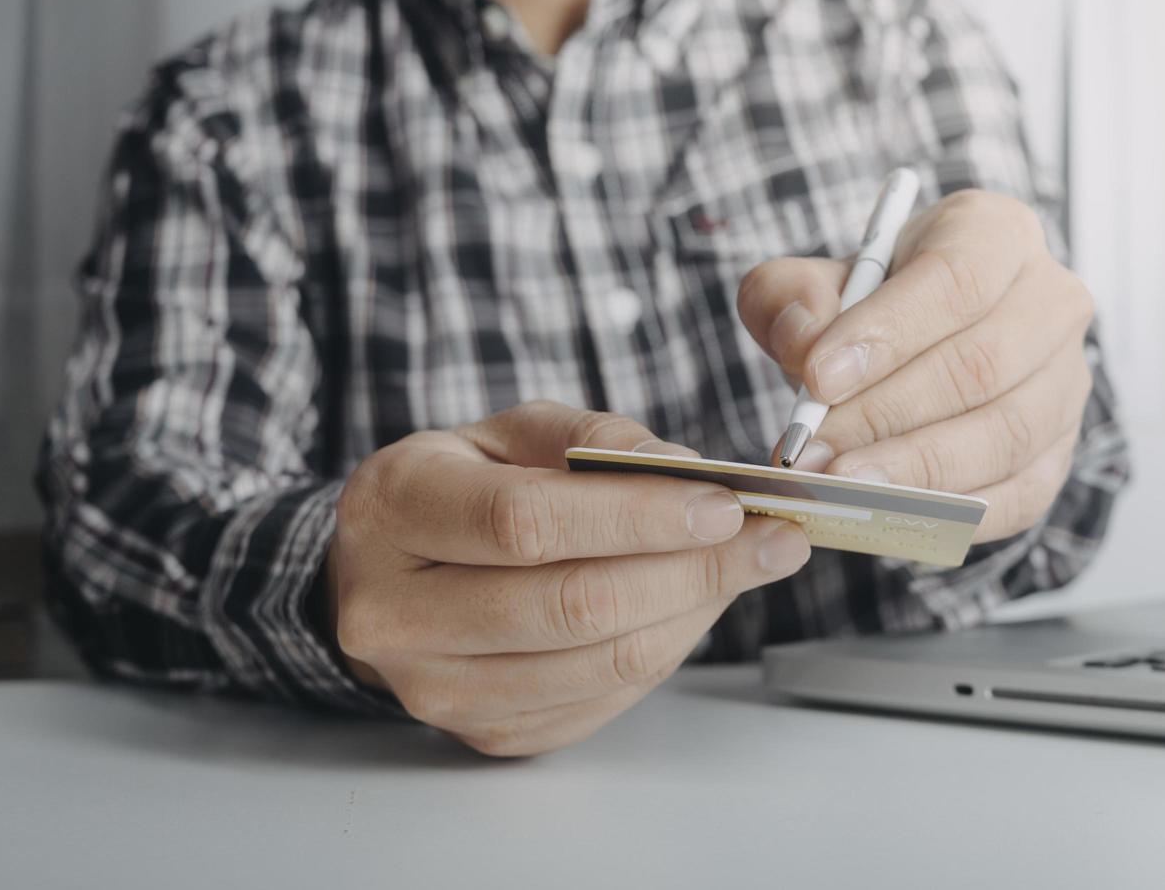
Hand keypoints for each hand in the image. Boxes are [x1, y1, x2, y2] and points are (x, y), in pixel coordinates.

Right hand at [325, 401, 811, 755]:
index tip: (725, 504)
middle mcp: (395, 613)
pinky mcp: (484, 733)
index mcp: (393, 509)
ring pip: (597, 663)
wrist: (392, 572)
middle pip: (570, 605)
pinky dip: (668, 648)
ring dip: (695, 612)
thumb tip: (685, 473)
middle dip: (691, 570)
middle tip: (772, 539)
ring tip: (752, 565)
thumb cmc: (465, 486)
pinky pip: (602, 699)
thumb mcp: (513, 432)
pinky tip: (698, 604)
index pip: (525, 523)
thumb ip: (594, 440)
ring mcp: (436, 688)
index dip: (636, 517)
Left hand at [737, 190, 1092, 542]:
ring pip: (1005, 434)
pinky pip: (1017, 494)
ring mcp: (1066, 382)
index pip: (956, 279)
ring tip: (840, 485)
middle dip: (888, 414)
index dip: (888, 333)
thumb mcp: (816, 284)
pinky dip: (952, 512)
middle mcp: (1052, 301)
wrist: (914, 352)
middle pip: (982, 364)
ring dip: (915, 470)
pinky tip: (890, 514)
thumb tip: (803, 341)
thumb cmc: (869, 310)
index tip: (820, 378)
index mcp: (997, 234)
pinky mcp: (1059, 452)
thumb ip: (790, 299)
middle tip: (815, 449)